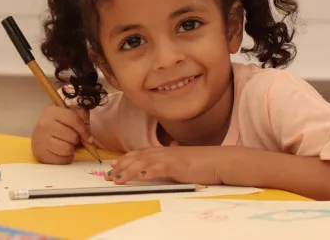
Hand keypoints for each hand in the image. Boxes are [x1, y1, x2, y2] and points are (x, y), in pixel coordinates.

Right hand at [31, 105, 91, 164]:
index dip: (84, 129)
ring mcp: (41, 140)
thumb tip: (88, 136)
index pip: (73, 119)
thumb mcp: (69, 114)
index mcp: (52, 111)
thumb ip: (81, 117)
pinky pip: (62, 160)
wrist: (40, 134)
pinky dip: (66, 158)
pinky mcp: (40, 154)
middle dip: (76, 140)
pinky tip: (62, 152)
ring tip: (67, 145)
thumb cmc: (58, 123)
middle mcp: (44, 124)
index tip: (88, 137)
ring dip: (71, 149)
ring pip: (67, 149)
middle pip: (72, 136)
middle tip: (72, 139)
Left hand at [105, 145, 230, 184]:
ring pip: (142, 162)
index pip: (140, 153)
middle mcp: (164, 152)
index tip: (114, 166)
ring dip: (127, 170)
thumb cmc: (204, 163)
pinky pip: (158, 168)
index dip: (125, 159)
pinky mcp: (177, 165)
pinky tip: (138, 175)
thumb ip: (171, 161)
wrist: (220, 161)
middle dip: (120, 166)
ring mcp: (170, 158)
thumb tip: (163, 162)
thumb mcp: (182, 161)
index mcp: (165, 151)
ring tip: (116, 178)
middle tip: (109, 174)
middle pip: (137, 157)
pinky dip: (146, 170)